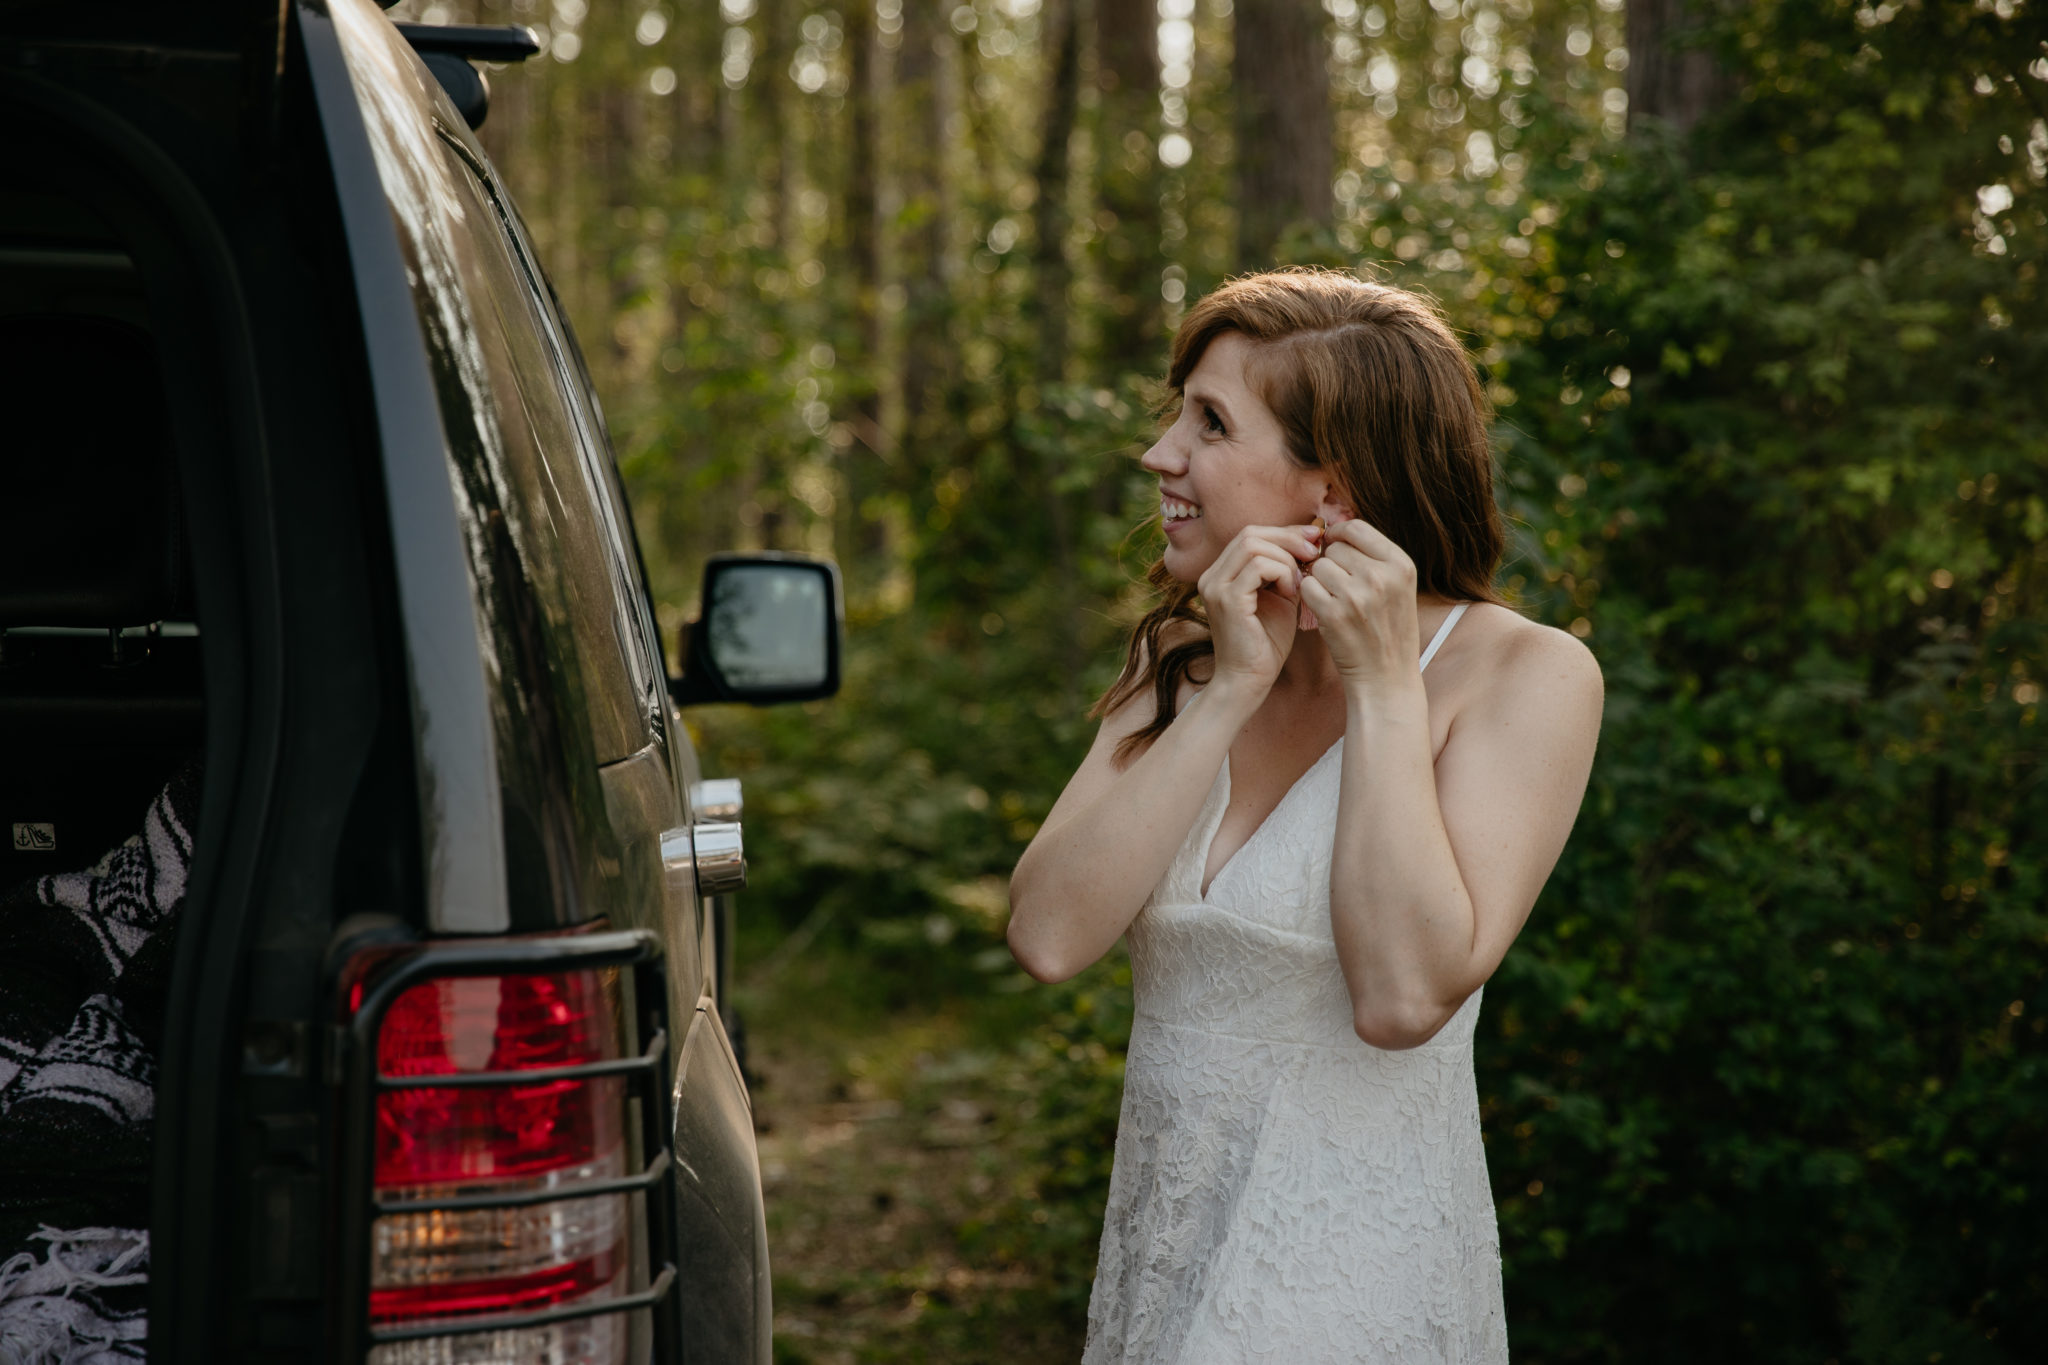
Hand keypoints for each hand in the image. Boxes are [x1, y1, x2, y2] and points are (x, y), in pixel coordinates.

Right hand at [1197, 523, 1323, 695]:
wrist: (1249, 681)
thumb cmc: (1266, 644)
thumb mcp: (1280, 597)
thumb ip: (1286, 570)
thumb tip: (1310, 541)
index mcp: (1221, 574)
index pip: (1250, 534)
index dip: (1284, 532)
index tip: (1314, 540)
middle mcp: (1212, 576)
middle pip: (1250, 533)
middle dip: (1287, 538)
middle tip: (1314, 553)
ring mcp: (1215, 586)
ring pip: (1253, 544)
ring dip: (1286, 559)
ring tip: (1298, 584)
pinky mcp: (1227, 599)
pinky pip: (1259, 566)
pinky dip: (1282, 573)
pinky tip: (1291, 594)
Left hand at [1297, 518, 1421, 693]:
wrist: (1387, 677)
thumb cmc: (1388, 629)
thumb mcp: (1398, 587)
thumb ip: (1373, 556)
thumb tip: (1332, 529)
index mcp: (1401, 564)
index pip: (1356, 528)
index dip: (1338, 534)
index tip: (1333, 546)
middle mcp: (1381, 576)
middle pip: (1335, 548)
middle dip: (1331, 563)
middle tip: (1340, 586)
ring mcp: (1357, 596)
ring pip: (1318, 567)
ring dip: (1319, 581)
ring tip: (1335, 600)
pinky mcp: (1333, 614)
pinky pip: (1307, 587)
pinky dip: (1309, 597)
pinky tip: (1324, 611)